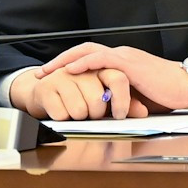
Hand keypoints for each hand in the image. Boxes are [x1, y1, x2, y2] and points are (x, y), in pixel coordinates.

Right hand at [10, 66, 141, 120]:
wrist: (45, 91)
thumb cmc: (79, 94)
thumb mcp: (106, 97)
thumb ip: (126, 102)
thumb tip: (142, 112)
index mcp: (100, 68)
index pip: (118, 79)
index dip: (122, 100)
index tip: (119, 115)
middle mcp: (83, 70)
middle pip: (98, 99)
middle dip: (96, 114)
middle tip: (91, 113)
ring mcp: (63, 77)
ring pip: (80, 110)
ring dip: (79, 118)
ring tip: (76, 111)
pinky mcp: (46, 88)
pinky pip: (61, 114)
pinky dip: (63, 119)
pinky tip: (61, 111)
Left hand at [39, 43, 187, 113]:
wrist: (187, 88)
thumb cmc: (167, 94)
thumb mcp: (135, 98)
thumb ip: (119, 99)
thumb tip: (104, 111)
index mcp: (121, 63)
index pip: (90, 59)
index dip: (70, 66)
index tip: (53, 77)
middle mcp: (120, 56)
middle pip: (83, 51)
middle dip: (60, 61)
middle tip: (41, 72)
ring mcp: (124, 58)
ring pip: (87, 52)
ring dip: (65, 61)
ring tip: (48, 71)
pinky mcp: (129, 64)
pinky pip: (101, 59)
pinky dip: (83, 64)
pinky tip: (70, 70)